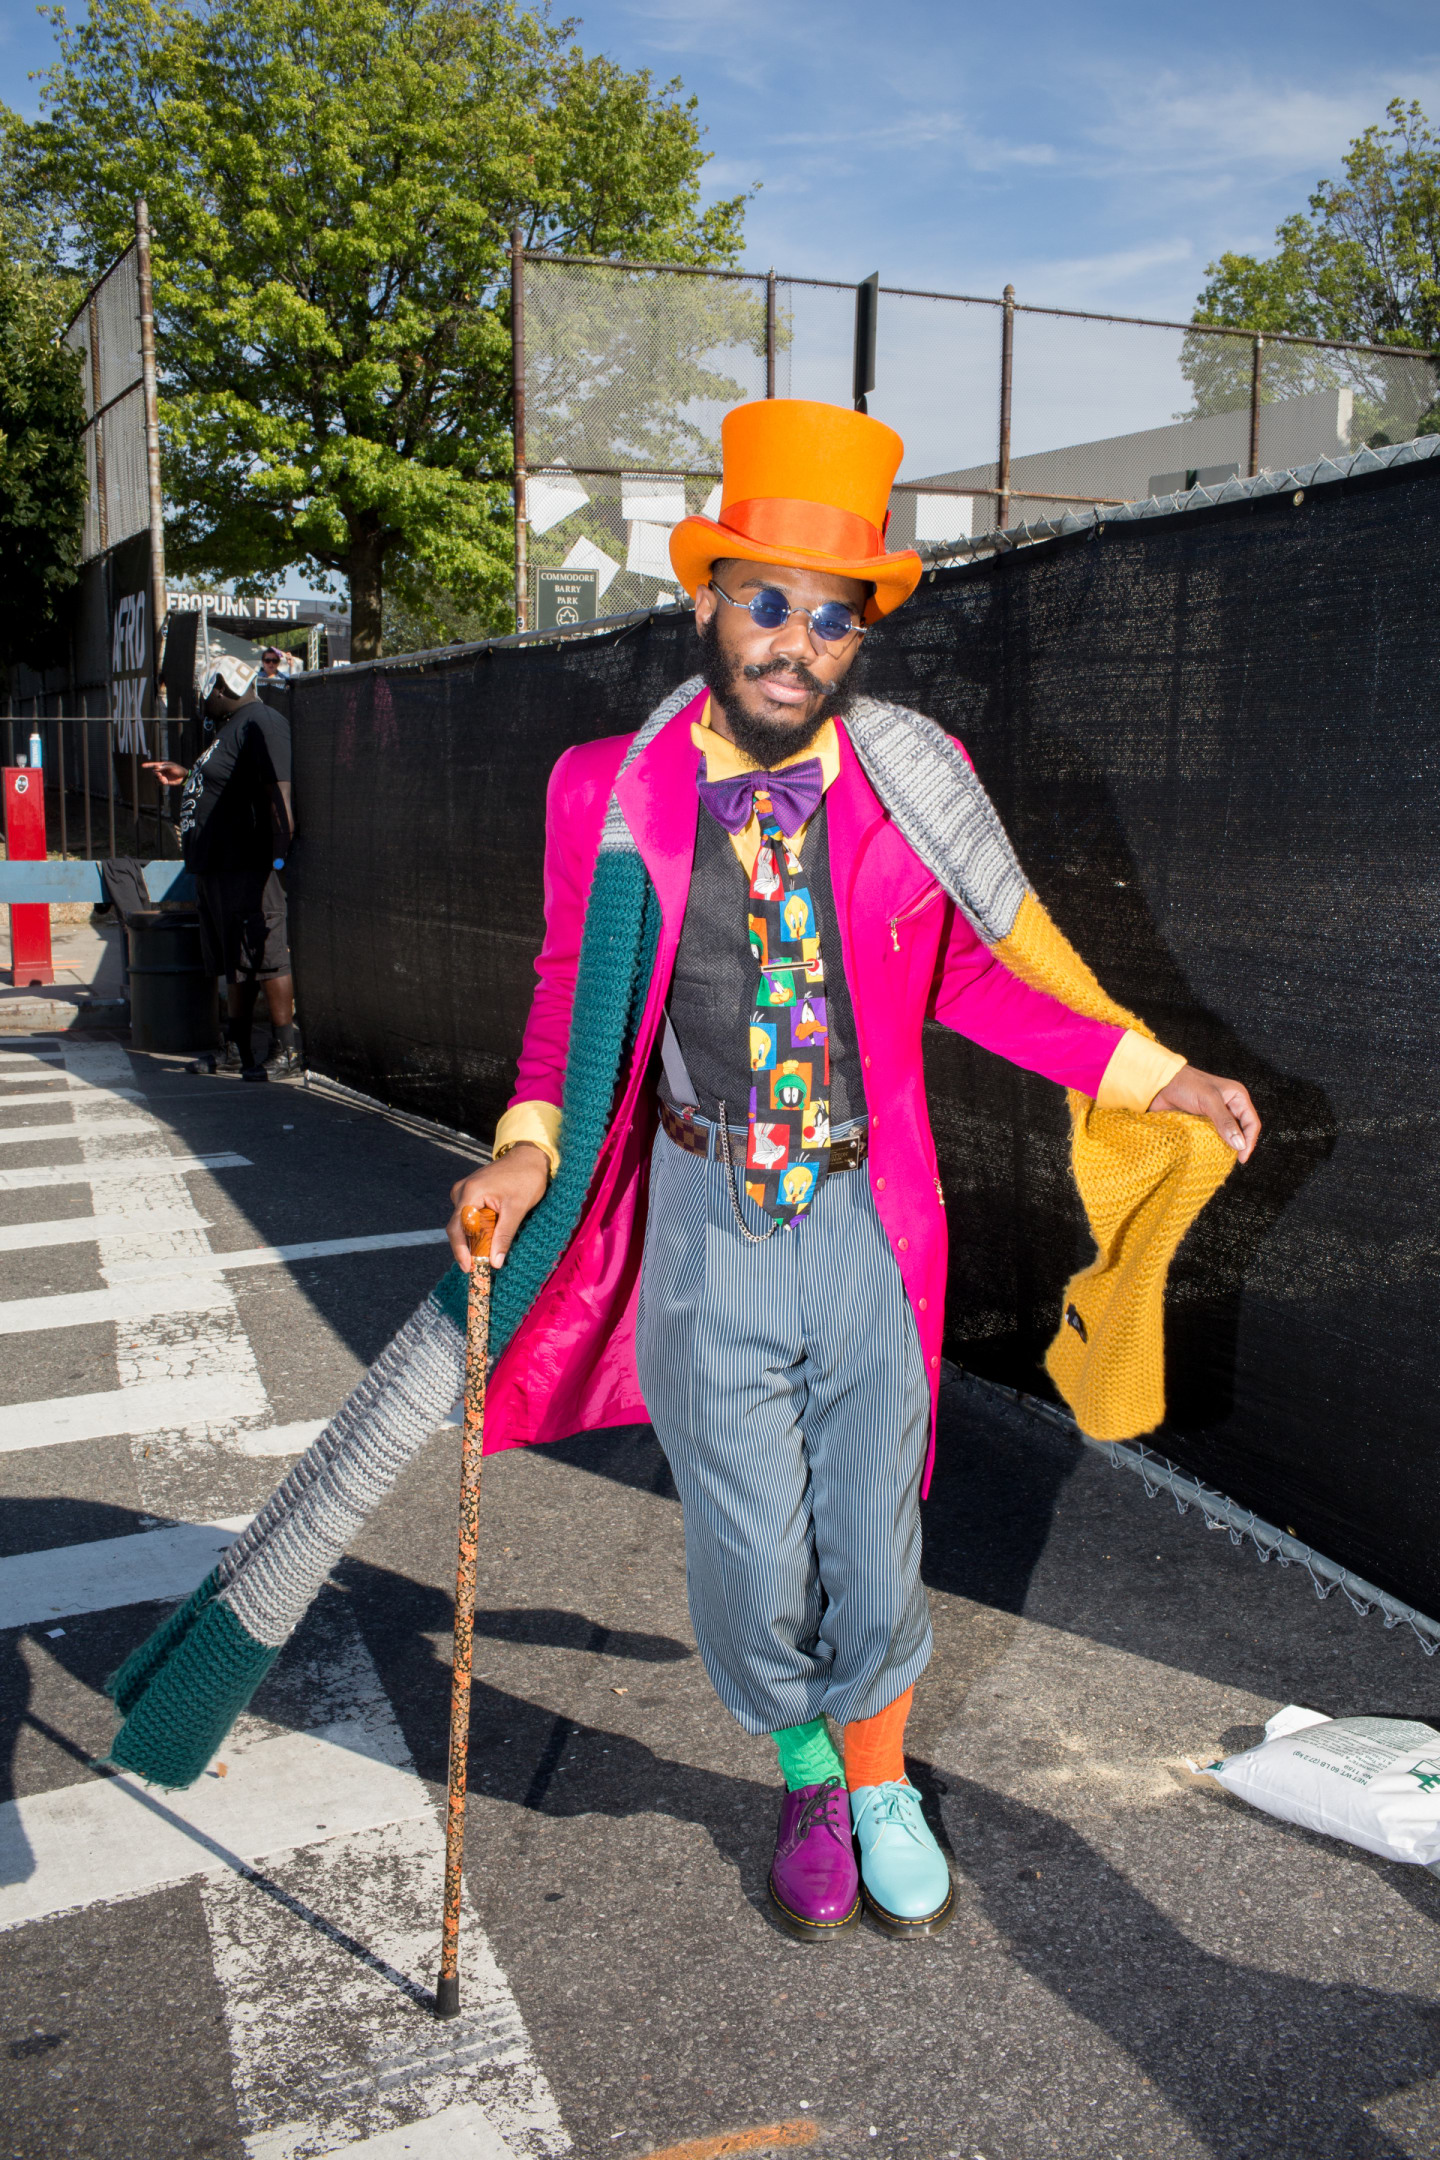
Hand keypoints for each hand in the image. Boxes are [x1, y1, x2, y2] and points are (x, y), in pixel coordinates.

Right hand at [144, 760, 187, 786]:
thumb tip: (156, 768)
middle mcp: (162, 771)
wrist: (184, 777)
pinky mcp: (165, 782)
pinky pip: (159, 782)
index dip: (148, 765)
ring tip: (162, 777)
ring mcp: (163, 776)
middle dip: (155, 773)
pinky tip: (164, 781)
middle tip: (160, 774)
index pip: (154, 765)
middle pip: (154, 772)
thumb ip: (164, 767)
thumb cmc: (179, 769)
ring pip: (156, 778)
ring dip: (158, 778)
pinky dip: (160, 782)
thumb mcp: (172, 766)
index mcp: (163, 765)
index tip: (142, 765)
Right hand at [447, 1144, 549, 1271]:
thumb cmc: (526, 1179)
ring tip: (488, 1254)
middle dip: (468, 1249)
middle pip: (458, 1227)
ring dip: (475, 1239)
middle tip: (480, 1268)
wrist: (529, 1157)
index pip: (457, 1228)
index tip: (469, 1269)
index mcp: (470, 1192)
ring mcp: (464, 1191)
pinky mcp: (471, 1193)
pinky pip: (469, 1216)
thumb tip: (494, 1263)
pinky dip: (478, 1229)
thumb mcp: (517, 1209)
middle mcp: (462, 1191)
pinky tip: (489, 1238)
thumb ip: (504, 1236)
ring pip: (464, 1223)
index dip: (461, 1251)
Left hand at [1148, 1064, 1260, 1162]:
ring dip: (1223, 1146)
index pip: (1252, 1123)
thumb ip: (1224, 1121)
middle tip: (1231, 1160)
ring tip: (1219, 1158)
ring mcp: (1215, 1115)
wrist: (1159, 1084)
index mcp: (1237, 1097)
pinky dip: (1210, 1145)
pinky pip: (1211, 1137)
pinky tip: (1207, 1152)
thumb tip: (1239, 1144)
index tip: (1241, 1158)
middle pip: (1241, 1131)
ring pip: (1226, 1136)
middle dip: (1238, 1145)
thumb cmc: (1185, 1084)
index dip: (1249, 1141)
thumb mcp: (1208, 1101)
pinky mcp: (1202, 1122)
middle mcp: (1229, 1106)